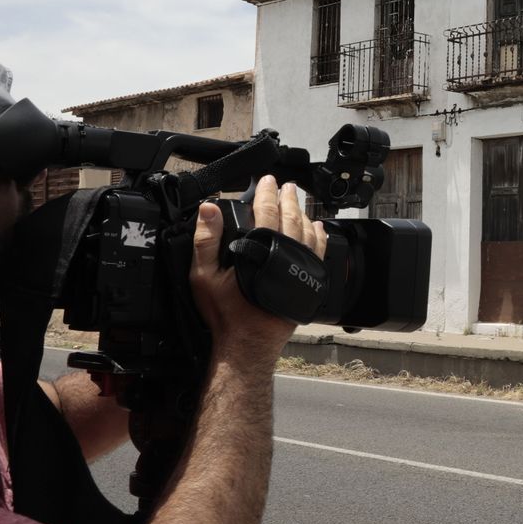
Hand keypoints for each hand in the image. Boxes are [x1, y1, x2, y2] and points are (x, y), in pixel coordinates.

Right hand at [189, 176, 326, 361]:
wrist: (248, 343)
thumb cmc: (227, 313)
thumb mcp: (204, 276)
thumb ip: (206, 240)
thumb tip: (209, 209)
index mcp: (261, 249)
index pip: (266, 210)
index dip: (266, 192)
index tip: (267, 180)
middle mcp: (286, 255)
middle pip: (291, 217)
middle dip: (289, 198)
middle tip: (287, 185)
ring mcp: (300, 269)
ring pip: (307, 232)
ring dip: (303, 213)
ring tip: (299, 201)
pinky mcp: (309, 282)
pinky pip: (319, 252)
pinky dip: (319, 237)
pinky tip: (317, 228)